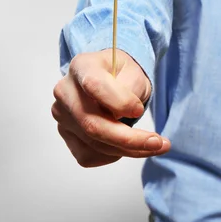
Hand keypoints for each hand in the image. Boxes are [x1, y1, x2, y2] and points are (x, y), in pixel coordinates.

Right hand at [52, 48, 170, 166]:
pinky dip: (113, 154)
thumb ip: (130, 87)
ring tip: (153, 144)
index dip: (119, 101)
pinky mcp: (66, 135)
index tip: (139, 110)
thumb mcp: (134, 71)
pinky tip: (127, 144)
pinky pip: (89, 156)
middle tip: (158, 143)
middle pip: (92, 123)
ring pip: (93, 143)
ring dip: (128, 150)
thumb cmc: (122, 73)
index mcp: (82, 66)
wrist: (110, 79)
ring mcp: (62, 116)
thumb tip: (120, 116)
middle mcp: (65, 91)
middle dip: (128, 138)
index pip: (94, 85)